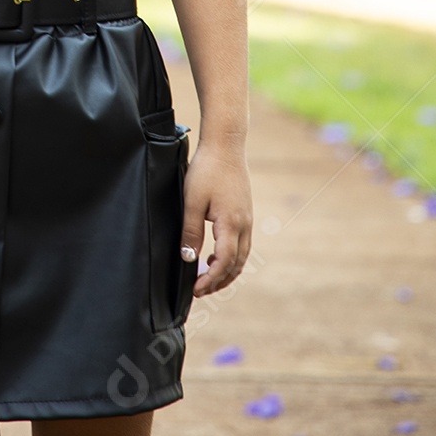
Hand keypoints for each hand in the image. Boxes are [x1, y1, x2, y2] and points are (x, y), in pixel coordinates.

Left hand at [180, 142, 252, 296]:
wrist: (226, 145)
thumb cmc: (207, 169)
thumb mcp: (192, 200)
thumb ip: (191, 231)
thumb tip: (189, 259)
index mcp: (231, 224)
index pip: (224, 263)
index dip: (211, 279)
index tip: (196, 289)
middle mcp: (244, 225)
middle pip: (236, 264)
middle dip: (219, 281)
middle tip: (200, 291)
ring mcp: (247, 219)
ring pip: (241, 256)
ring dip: (226, 271)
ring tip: (208, 278)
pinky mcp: (245, 212)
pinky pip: (242, 244)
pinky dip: (231, 257)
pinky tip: (215, 256)